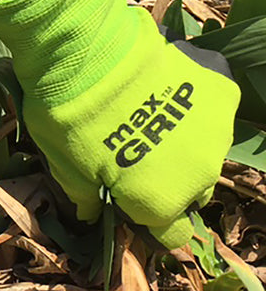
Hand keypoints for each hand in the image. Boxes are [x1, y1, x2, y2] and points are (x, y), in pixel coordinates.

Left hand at [0, 0, 239, 248]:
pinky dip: (193, 100)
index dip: (150, 222)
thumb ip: (87, 198)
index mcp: (160, 201)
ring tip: (150, 115)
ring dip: (184, 142)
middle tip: (136, 155)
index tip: (131, 204)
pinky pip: (213, 106)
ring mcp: (217, 131)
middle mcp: (198, 174)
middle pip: (190, 192)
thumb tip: (90, 214)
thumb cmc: (72, 123)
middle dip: (167, 181)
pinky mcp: (222, 90)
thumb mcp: (67, 170)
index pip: (171, 235)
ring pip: (205, 150)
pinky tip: (165, 87)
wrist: (89, 55)